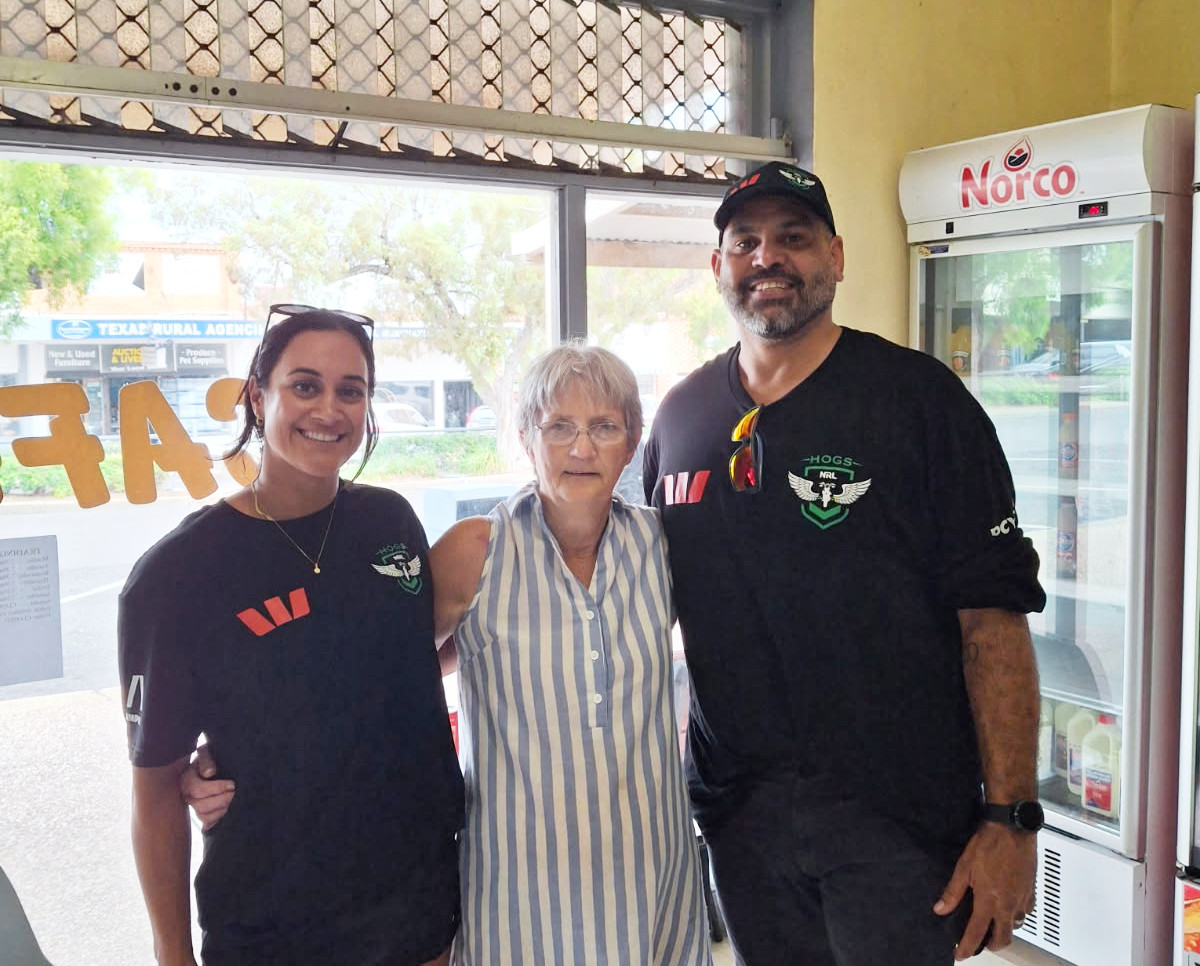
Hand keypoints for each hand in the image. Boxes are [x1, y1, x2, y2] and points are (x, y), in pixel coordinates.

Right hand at [179, 743, 234, 831]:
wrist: (211, 763)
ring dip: (221, 811)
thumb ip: (206, 760)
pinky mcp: (202, 814)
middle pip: (201, 805)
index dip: (217, 788)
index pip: (198, 789)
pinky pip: (208, 823)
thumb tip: (209, 773)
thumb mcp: (206, 752)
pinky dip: (218, 819)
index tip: (232, 784)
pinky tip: (229, 811)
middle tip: (235, 794)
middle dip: (221, 800)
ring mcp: (194, 806)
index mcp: (186, 781)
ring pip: (204, 816)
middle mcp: (188, 796)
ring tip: (234, 802)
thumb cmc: (209, 757)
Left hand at [933, 822, 1036, 959]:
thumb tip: (940, 909)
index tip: (960, 954)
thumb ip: (953, 892)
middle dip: (990, 945)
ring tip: (992, 924)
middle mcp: (1008, 905)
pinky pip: (1025, 912)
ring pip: (1015, 926)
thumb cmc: (988, 844)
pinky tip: (1007, 907)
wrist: (1013, 828)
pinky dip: (1015, 916)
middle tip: (978, 942)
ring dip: (1004, 930)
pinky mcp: (1031, 890)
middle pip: (1003, 938)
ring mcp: (1022, 899)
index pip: (977, 933)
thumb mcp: (964, 867)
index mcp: (989, 901)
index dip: (967, 947)